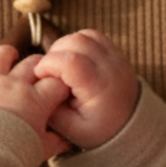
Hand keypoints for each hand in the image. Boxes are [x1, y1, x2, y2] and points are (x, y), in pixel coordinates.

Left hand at [0, 45, 70, 153]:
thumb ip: (53, 142)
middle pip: (32, 64)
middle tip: (41, 69)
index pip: (56, 84)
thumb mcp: (40, 150)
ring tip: (10, 53)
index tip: (62, 87)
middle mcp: (14, 85)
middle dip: (39, 64)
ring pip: (0, 57)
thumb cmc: (14, 154)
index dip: (61, 84)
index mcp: (36, 100)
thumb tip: (66, 143)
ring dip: (6, 53)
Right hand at [33, 29, 138, 148]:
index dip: (48, 64)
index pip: (70, 61)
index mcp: (100, 88)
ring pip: (84, 35)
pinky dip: (77, 42)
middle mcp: (111, 68)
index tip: (42, 78)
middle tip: (51, 73)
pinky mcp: (116, 52)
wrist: (130, 127)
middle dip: (54, 54)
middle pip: (76, 42)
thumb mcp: (71, 130)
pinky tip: (72, 60)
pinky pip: (93, 35)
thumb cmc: (99, 131)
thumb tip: (35, 87)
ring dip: (65, 46)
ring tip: (61, 67)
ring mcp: (117, 57)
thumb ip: (51, 108)